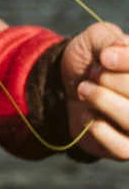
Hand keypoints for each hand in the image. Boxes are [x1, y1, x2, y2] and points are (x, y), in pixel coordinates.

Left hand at [62, 21, 128, 158]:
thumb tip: (120, 46)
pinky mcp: (127, 150)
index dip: (126, 61)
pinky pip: (122, 147)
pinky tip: (87, 114)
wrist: (65, 86)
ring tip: (84, 90)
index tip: (103, 58)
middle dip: (110, 80)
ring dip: (102, 100)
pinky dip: (98, 127)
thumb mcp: (94, 39)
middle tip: (93, 74)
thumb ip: (108, 38)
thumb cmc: (89, 61)